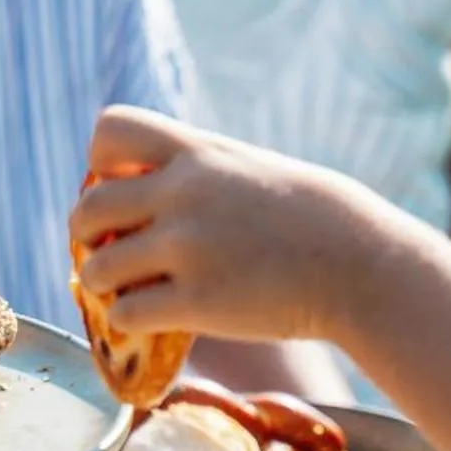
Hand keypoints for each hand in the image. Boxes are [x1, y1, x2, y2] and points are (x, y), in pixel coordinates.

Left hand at [69, 108, 379, 347]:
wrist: (366, 267)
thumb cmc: (312, 220)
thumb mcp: (250, 170)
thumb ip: (196, 172)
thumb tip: (135, 190)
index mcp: (198, 153)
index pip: (110, 130)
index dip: (101, 164)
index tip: (123, 188)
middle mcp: (184, 193)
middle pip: (87, 207)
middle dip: (85, 234)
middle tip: (106, 249)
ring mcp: (188, 247)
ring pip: (96, 269)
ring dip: (100, 284)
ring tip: (122, 290)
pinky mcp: (198, 302)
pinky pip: (125, 314)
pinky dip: (127, 321)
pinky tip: (148, 319)